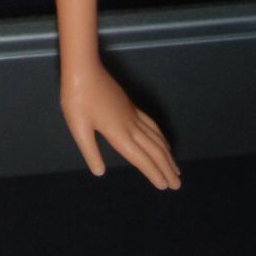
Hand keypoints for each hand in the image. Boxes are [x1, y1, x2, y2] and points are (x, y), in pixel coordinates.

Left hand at [60, 60, 180, 189]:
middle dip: (166, 168)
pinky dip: (161, 137)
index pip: (141, 158)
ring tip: (176, 168)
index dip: (153, 173)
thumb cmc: (77, 98)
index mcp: (119, 134)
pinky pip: (152, 125)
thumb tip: (99, 172)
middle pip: (154, 150)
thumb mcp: (78, 127)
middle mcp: (131, 126)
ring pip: (156, 138)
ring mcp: (133, 114)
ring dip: (167, 154)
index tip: (165, 187)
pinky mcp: (131, 105)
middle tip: (178, 184)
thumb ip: (90, 151)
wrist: (84, 69)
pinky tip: (163, 140)